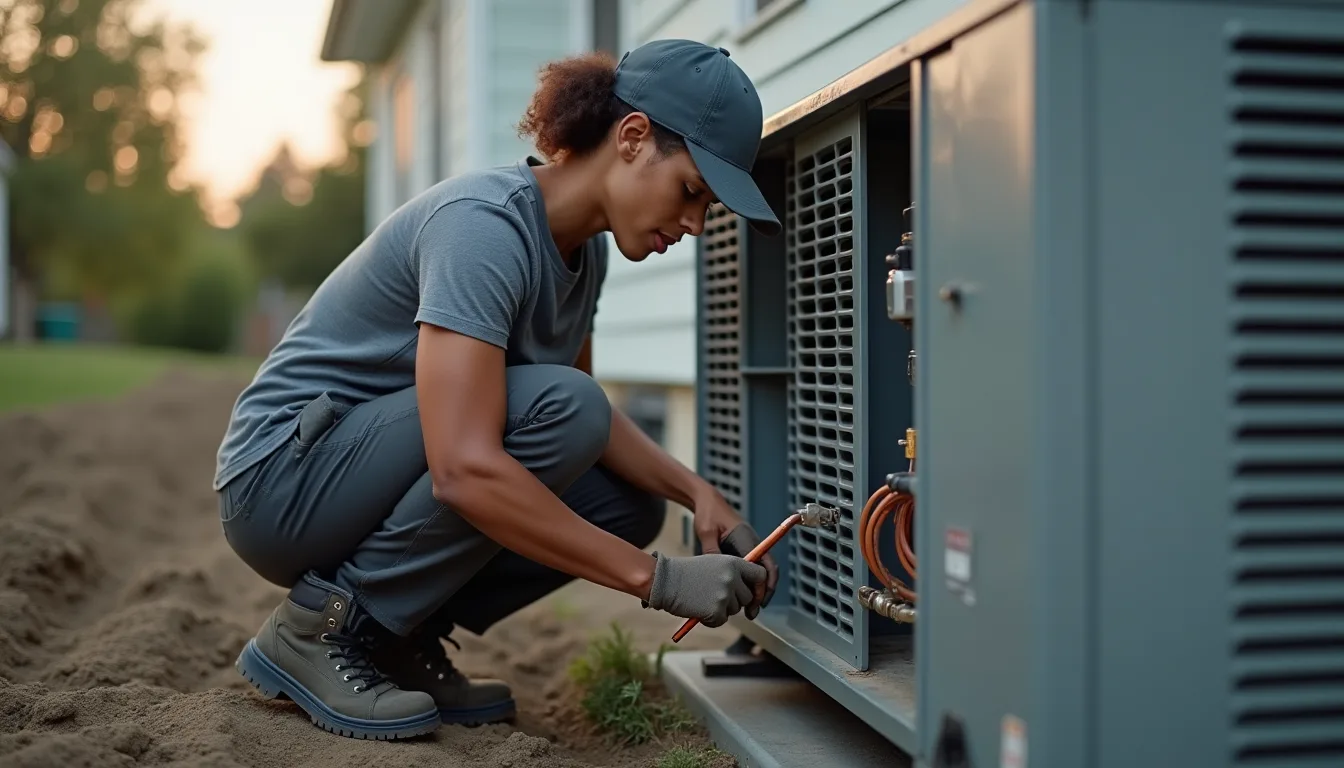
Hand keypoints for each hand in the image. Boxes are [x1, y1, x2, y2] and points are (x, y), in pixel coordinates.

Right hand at [645, 552, 767, 626]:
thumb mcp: (713, 563)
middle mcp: (732, 578)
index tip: (753, 594)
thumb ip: (733, 573)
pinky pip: (721, 621)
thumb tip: (750, 590)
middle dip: (734, 601)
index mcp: (733, 563)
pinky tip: (698, 608)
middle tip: (715, 596)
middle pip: (747, 597)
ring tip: (702, 599)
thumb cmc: (686, 573)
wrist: (665, 580)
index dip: (758, 587)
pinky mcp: (716, 610)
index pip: (760, 575)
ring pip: (734, 610)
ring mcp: (725, 594)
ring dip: (721, 609)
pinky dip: (710, 619)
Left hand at [692, 487, 779, 618]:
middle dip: (762, 594)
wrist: (708, 501)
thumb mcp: (706, 531)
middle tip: (752, 613)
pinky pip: (749, 571)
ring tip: (746, 611)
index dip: (765, 586)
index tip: (757, 602)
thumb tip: (718, 575)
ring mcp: (749, 548)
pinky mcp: (742, 551)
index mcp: (747, 539)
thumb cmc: (708, 514)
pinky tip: (737, 598)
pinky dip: (747, 586)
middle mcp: (753, 544)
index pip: (764, 566)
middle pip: (766, 573)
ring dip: (755, 593)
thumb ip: (712, 551)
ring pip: (759, 575)